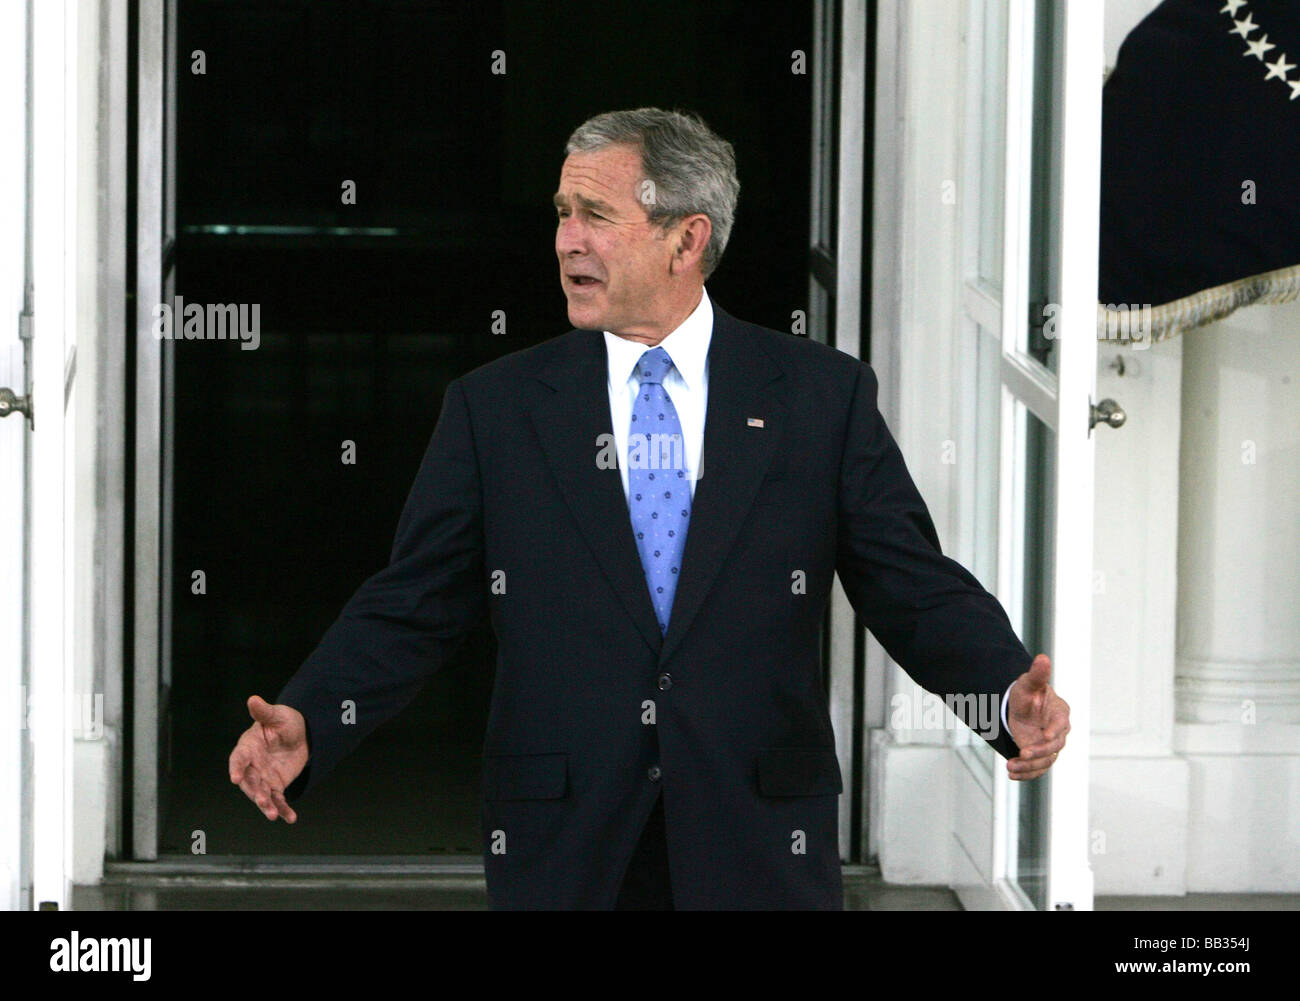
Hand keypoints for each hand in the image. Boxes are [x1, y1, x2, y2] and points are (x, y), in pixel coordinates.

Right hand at [228, 695, 309, 821]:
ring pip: (262, 794)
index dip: (236, 768)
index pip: (238, 759)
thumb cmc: (283, 722)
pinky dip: (283, 809)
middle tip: (261, 801)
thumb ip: (264, 711)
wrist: (300, 733)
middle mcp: (252, 765)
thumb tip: (253, 699)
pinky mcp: (276, 786)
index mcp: (248, 747)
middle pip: (249, 781)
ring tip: (272, 815)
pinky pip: (278, 800)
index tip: (235, 778)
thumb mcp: (276, 715)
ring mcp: (263, 778)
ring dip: (266, 805)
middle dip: (254, 792)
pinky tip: (290, 818)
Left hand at [1005, 654, 1069, 780]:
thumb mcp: (1028, 684)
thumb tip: (1042, 657)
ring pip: (1045, 761)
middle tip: (1022, 753)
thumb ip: (1037, 674)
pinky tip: (1011, 774)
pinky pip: (1037, 769)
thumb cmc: (1028, 694)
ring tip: (1010, 767)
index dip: (1054, 730)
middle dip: (1039, 752)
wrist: (1019, 708)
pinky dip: (1026, 774)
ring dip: (1029, 767)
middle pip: (1054, 747)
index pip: (1061, 724)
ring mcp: (1049, 746)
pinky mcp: (1040, 757)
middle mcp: (1057, 733)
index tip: (1045, 735)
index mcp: (1059, 714)